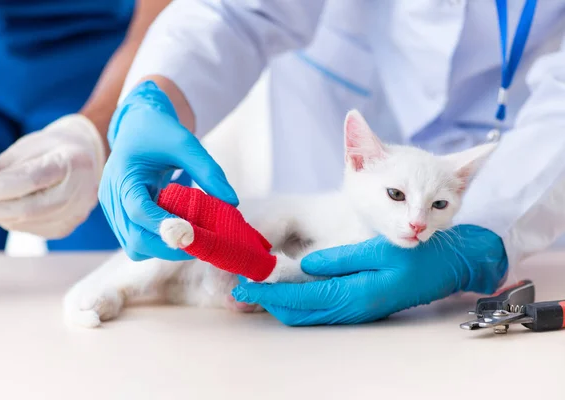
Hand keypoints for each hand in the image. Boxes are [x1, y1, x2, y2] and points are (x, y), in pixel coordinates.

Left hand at [0, 114, 104, 237]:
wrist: (85, 161)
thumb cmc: (52, 149)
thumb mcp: (28, 147)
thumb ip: (4, 167)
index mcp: (74, 162)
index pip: (36, 178)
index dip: (3, 187)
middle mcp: (81, 192)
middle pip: (30, 208)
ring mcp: (75, 214)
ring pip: (25, 222)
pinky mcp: (65, 228)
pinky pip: (29, 228)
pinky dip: (10, 219)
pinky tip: (5, 207)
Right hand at [99, 80, 237, 260]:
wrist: (138, 127)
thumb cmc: (160, 132)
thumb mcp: (185, 143)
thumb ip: (208, 171)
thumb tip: (232, 202)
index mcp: (123, 176)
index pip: (139, 211)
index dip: (166, 226)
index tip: (195, 234)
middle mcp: (112, 198)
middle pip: (136, 239)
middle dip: (169, 246)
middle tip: (203, 241)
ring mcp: (114, 212)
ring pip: (136, 248)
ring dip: (165, 247)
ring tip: (193, 234)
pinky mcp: (122, 219)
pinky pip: (139, 243)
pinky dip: (160, 243)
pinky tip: (182, 229)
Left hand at [232, 225, 507, 325]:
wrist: (444, 270)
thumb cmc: (415, 257)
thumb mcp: (376, 250)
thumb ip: (339, 258)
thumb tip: (304, 264)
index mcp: (353, 294)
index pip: (299, 296)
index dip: (269, 291)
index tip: (244, 283)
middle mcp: (350, 309)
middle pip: (297, 312)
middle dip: (268, 300)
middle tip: (244, 283)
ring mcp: (353, 312)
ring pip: (306, 315)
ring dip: (281, 302)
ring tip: (260, 285)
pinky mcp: (356, 307)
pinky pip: (319, 311)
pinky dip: (298, 302)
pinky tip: (289, 288)